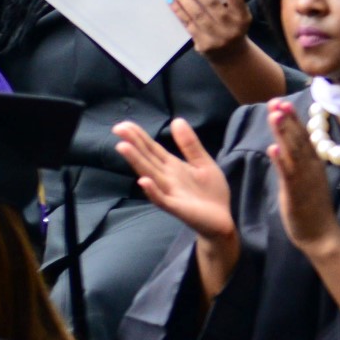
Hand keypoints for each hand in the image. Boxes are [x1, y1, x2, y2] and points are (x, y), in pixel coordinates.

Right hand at [114, 117, 234, 244]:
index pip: (152, 149)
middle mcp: (166, 178)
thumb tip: (176, 120)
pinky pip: (162, 198)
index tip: (123, 124)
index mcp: (172, 166)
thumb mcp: (203, 162)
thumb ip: (189, 144)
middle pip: (147, 158)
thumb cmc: (211, 192)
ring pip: (149, 175)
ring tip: (123, 147)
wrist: (222, 219)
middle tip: (117, 129)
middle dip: (133, 144)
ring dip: (137, 162)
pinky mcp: (177, 207)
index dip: (139, 136)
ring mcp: (170, 192)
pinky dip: (152, 191)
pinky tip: (143, 181)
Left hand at [168, 0, 251, 53]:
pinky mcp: (204, 44)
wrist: (231, 56)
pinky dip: (179, 11)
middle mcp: (232, 26)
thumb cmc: (232, 28)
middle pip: (210, 1)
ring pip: (197, 13)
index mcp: (243, 14)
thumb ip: (228, 0)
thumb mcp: (238, 15)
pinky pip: (188, 24)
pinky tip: (171, 1)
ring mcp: (218, 37)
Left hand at [265, 99, 339, 251]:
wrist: (320, 235)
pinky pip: (288, 175)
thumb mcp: (305, 179)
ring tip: (275, 115)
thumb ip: (297, 163)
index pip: (302, 135)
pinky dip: (281, 161)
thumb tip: (287, 146)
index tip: (280, 102)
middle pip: (298, 138)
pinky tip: (273, 148)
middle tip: (276, 100)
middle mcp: (310, 167)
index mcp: (312, 163)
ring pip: (293, 151)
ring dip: (284, 133)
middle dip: (287, 119)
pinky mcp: (296, 193)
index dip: (292, 118)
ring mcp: (304, 179)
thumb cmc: (311, 207)